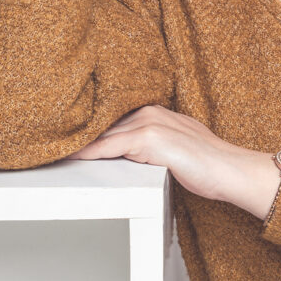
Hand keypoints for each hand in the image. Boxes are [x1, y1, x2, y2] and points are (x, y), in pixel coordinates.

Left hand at [65, 104, 278, 213]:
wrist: (230, 170)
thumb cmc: (208, 164)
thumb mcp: (175, 147)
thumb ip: (151, 144)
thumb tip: (128, 153)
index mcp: (155, 110)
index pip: (113, 118)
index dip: (91, 127)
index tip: (67, 132)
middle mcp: (149, 111)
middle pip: (104, 123)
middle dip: (79, 132)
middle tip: (50, 139)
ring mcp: (148, 123)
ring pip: (102, 134)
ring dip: (78, 142)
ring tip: (52, 148)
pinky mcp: (147, 139)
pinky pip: (108, 147)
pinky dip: (88, 152)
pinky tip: (72, 156)